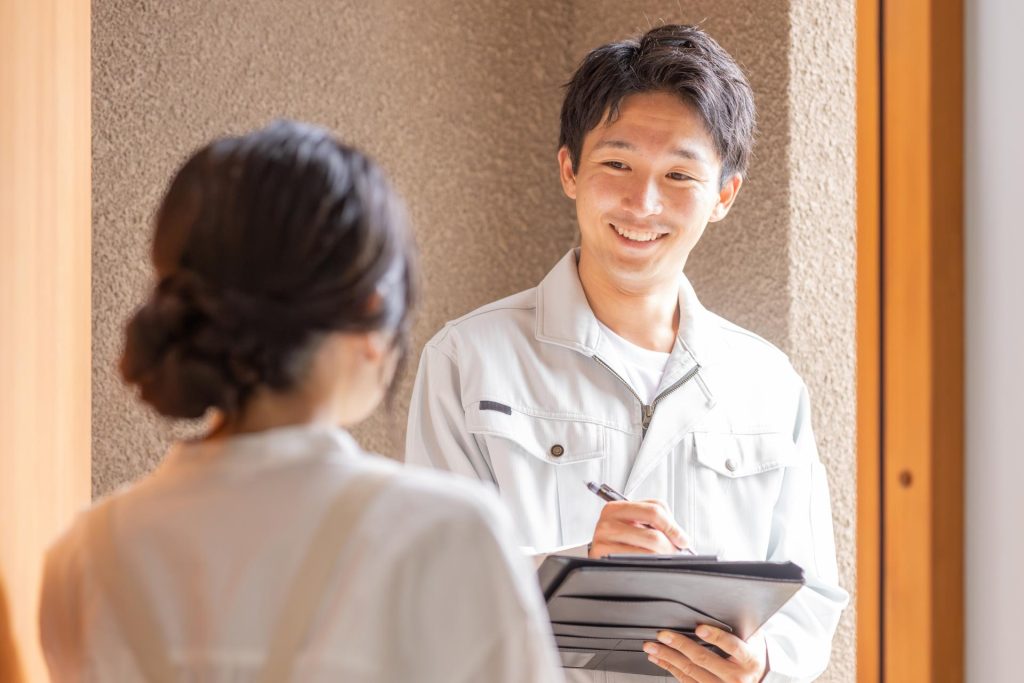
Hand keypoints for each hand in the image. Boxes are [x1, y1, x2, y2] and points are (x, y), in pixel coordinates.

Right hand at [588, 499, 689, 557]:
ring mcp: (603, 541)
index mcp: (616, 508)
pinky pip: (637, 563)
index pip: (654, 510)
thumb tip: (681, 538)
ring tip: (662, 559)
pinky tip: (649, 566)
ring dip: (662, 558)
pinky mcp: (604, 559)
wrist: (600, 559)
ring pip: (648, 551)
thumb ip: (657, 521)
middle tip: (675, 552)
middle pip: (654, 535)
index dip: (673, 527)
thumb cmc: (621, 541)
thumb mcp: (635, 523)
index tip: (682, 539)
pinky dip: (650, 566)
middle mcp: (607, 522)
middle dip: (671, 547)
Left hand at [643, 626, 767, 682]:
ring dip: (668, 657)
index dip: (715, 637)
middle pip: (704, 659)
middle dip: (680, 644)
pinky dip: (670, 668)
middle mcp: (736, 677)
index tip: (700, 628)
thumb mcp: (755, 642)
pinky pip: (686, 681)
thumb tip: (728, 606)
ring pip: (690, 672)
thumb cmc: (753, 659)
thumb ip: (743, 627)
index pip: (732, 646)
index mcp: (749, 659)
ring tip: (652, 646)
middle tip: (663, 634)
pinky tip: (659, 659)